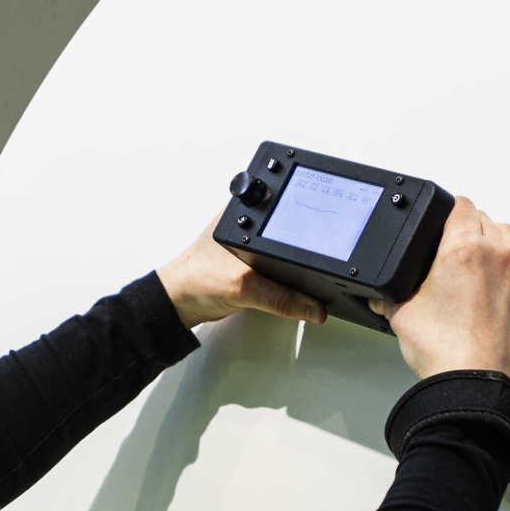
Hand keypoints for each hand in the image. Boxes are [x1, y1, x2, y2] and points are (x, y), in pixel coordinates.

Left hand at [157, 216, 327, 328]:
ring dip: (299, 258)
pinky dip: (289, 273)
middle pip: (291, 224)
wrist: (176, 304)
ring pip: (285, 245)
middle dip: (310, 239)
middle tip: (328, 248)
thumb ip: (280, 298)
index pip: (286, 203)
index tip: (333, 227)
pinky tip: (294, 281)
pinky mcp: (250, 260)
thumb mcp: (242, 288)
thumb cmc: (193, 281)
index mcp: (244, 213)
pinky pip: (278, 263)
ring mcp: (250, 241)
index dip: (312, 211)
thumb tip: (313, 307)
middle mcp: (248, 221)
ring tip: (314, 266)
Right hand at [370, 197, 509, 389]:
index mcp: (464, 250)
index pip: (459, 206)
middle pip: (485, 218)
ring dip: (492, 239)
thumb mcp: (401, 316)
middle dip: (466, 228)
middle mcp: (498, 255)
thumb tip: (380, 295)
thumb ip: (388, 297)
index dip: (444, 211)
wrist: (477, 387)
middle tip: (449, 249)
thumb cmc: (448, 354)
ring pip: (509, 235)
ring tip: (474, 261)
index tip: (438, 224)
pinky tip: (496, 277)